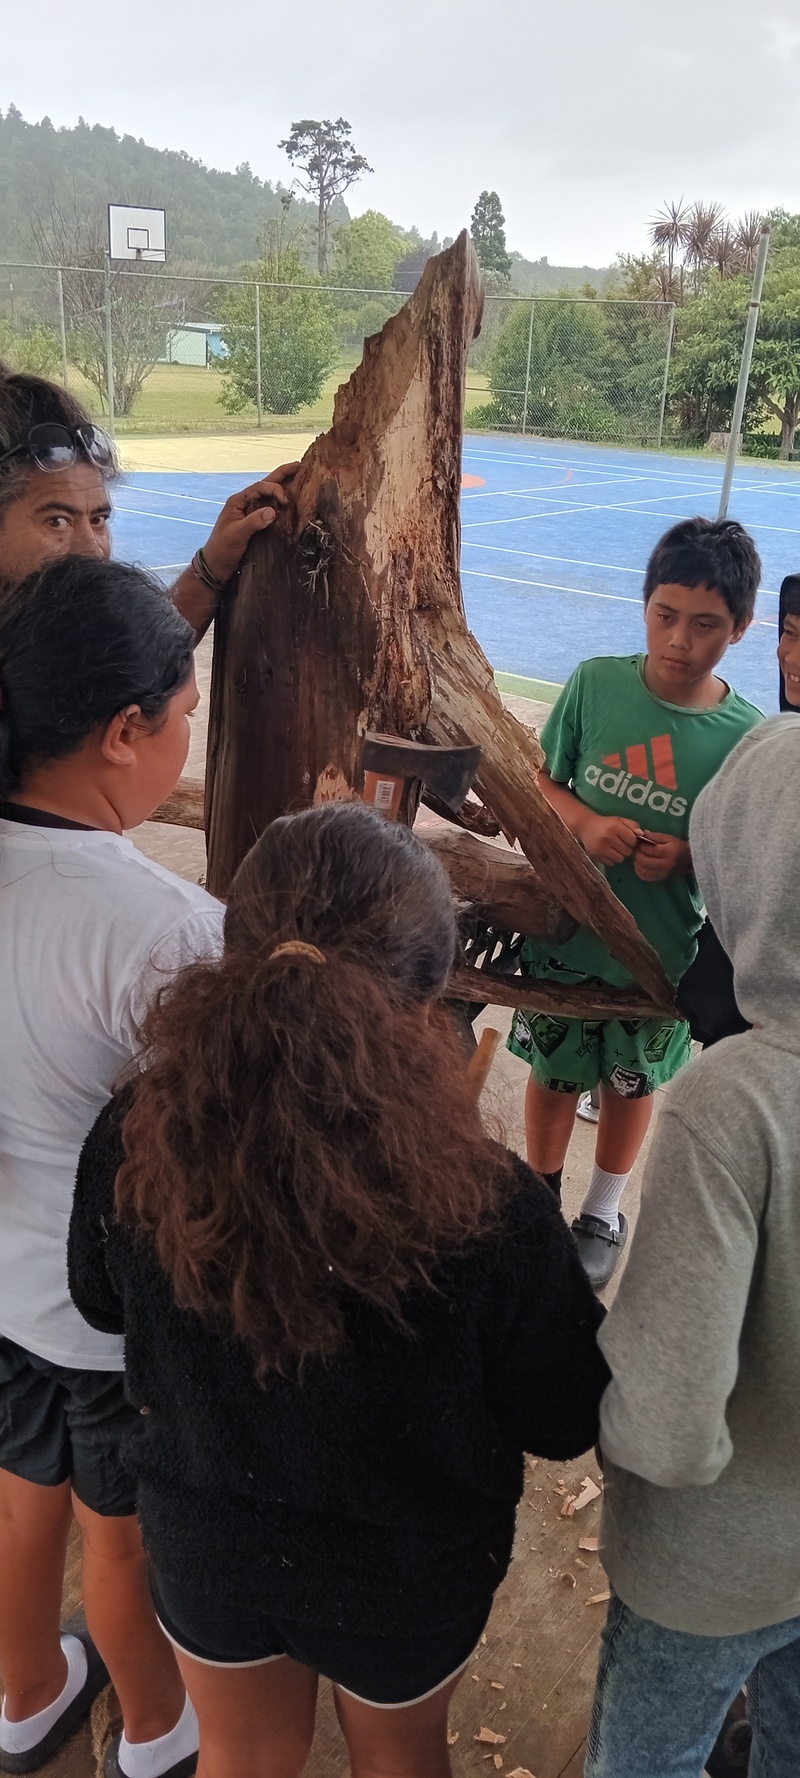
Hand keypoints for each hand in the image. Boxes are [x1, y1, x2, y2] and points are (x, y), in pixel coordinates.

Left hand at [201, 463, 300, 582]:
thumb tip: (273, 511)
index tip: (286, 501)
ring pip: (269, 494)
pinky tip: (292, 501)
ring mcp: (251, 511)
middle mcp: (245, 502)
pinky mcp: (256, 521)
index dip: (275, 489)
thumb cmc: (223, 548)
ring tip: (299, 479)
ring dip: (283, 486)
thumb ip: (254, 522)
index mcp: (238, 501)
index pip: (260, 487)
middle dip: (282, 474)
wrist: (217, 564)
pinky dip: (281, 502)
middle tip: (300, 465)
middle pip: (266, 483)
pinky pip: (271, 507)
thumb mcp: (237, 534)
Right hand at [579, 813, 642, 865]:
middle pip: (627, 851)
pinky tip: (608, 852)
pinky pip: (611, 863)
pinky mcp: (596, 856)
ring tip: (615, 849)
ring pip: (620, 859)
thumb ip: (633, 825)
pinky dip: (611, 859)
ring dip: (620, 855)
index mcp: (615, 826)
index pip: (633, 840)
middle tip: (621, 844)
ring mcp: (601, 848)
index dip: (633, 841)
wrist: (586, 827)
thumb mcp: (620, 820)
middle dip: (627, 849)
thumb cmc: (607, 824)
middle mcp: (608, 837)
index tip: (628, 839)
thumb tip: (642, 834)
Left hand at [633, 833, 692, 881]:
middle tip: (636, 850)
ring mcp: (663, 874)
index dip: (641, 846)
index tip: (638, 843)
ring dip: (637, 864)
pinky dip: (639, 872)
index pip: (650, 850)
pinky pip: (646, 878)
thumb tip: (642, 834)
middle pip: (645, 862)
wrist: (689, 860)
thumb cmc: (678, 846)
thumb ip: (655, 836)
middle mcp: (666, 865)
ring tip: (637, 857)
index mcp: (668, 852)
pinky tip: (640, 866)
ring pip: (644, 871)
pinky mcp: (661, 879)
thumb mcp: (669, 838)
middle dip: (637, 855)